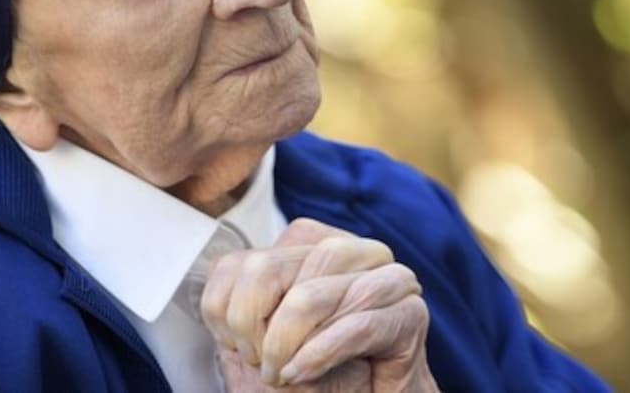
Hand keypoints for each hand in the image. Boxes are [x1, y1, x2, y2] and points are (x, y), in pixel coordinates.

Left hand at [200, 218, 437, 391]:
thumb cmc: (318, 384)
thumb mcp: (265, 345)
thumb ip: (242, 307)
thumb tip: (218, 270)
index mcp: (313, 249)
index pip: (246, 261)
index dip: (231, 310)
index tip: (241, 350)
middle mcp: (352, 252)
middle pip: (269, 269)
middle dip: (252, 328)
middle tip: (262, 367)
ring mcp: (386, 278)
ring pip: (309, 294)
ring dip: (284, 344)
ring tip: (283, 375)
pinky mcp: (410, 314)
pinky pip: (353, 325)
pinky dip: (318, 354)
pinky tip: (301, 374)